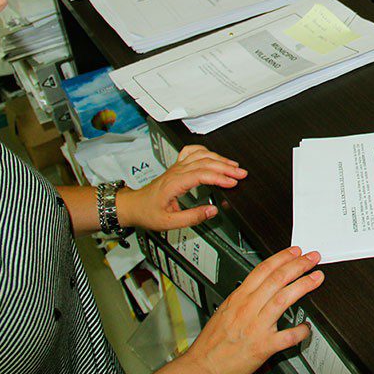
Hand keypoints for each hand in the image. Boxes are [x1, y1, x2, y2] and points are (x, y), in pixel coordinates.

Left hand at [117, 145, 245, 230]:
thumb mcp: (168, 222)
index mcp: (174, 183)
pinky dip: (205, 151)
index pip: (201, 174)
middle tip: (241, 174)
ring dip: (219, 159)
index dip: (219, 177)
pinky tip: (214, 155)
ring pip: (201, 155)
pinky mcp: (177, 167)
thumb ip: (192, 218)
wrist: (133, 206)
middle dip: (226, 167)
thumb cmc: (147, 212)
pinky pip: (192, 151)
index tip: (232, 182)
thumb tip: (212, 211)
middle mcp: (176, 172)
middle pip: (205, 162)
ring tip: (234, 165)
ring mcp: (176, 167)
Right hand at [177, 247, 323, 373]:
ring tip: (316, 278)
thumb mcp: (223, 311)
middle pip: (277, 279)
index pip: (263, 270)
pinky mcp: (263, 346)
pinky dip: (300, 331)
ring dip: (303, 286)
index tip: (296, 252)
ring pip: (283, 299)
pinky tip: (307, 327)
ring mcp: (256, 327)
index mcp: (238, 299)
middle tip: (312, 259)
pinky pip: (287, 336)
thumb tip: (259, 286)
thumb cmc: (211, 344)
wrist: (202, 368)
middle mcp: (248, 309)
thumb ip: (242, 298)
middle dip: (298, 265)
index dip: (282, 258)